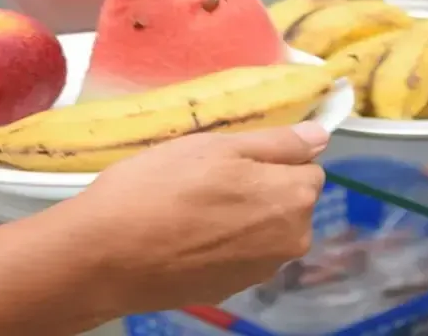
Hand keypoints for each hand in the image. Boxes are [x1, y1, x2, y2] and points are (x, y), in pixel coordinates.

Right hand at [76, 122, 327, 313]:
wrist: (107, 255)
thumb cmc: (158, 188)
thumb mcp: (214, 146)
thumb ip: (275, 143)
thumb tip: (320, 136)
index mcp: (292, 199)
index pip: (308, 167)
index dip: (272, 157)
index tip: (233, 156)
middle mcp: (289, 241)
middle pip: (288, 201)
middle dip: (260, 187)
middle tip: (206, 177)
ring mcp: (260, 272)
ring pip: (263, 229)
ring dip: (241, 216)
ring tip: (190, 206)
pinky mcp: (231, 290)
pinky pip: (239, 254)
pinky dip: (222, 243)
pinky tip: (185, 235)